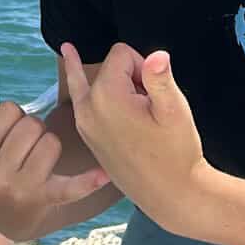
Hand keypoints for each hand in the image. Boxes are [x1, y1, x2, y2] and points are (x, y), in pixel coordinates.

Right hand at [0, 94, 108, 241]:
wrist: (6, 220)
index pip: (9, 110)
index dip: (11, 119)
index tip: (3, 139)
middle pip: (32, 124)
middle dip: (31, 132)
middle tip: (21, 154)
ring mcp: (20, 190)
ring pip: (51, 142)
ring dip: (49, 148)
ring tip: (35, 165)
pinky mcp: (47, 202)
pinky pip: (70, 186)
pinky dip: (87, 182)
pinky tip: (104, 175)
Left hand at [60, 42, 207, 235]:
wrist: (170, 195)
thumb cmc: (176, 152)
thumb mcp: (174, 110)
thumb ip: (160, 78)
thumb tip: (156, 55)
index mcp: (107, 96)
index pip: (122, 53)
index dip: (144, 65)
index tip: (155, 91)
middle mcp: (88, 108)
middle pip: (108, 68)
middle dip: (132, 77)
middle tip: (151, 106)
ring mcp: (85, 124)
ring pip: (90, 82)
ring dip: (107, 79)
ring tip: (69, 49)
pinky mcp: (88, 136)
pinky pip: (80, 100)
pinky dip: (79, 84)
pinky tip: (68, 59)